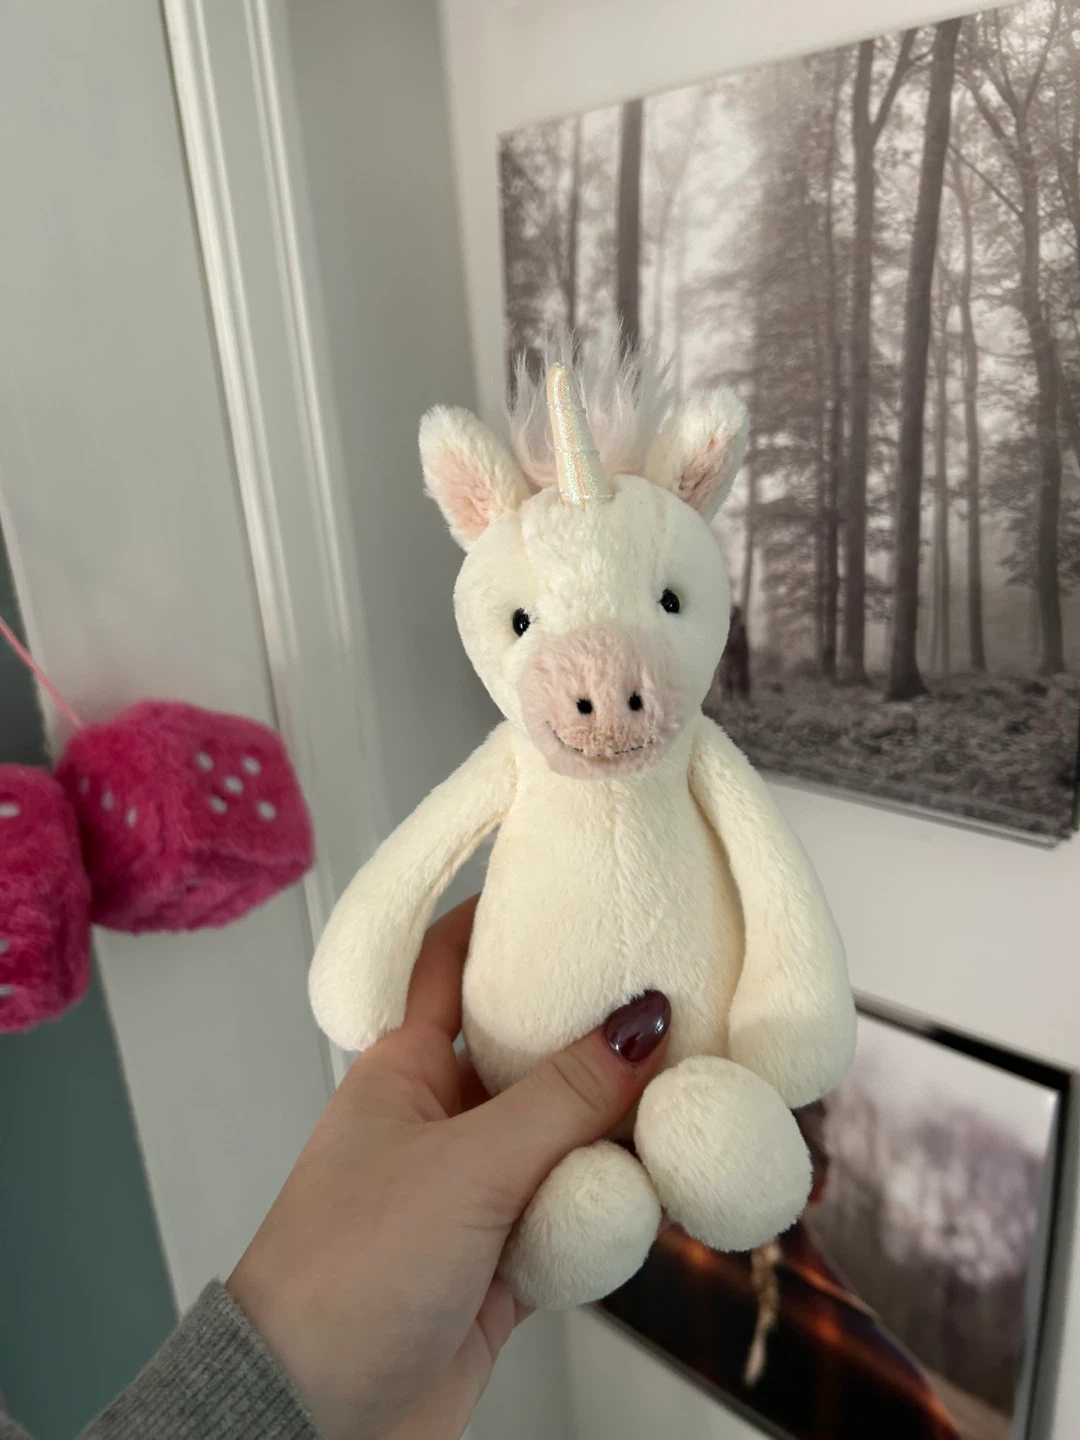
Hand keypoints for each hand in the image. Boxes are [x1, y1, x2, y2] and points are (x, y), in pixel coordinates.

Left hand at [228, 897, 670, 1439]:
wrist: (313, 1425)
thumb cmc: (342, 1278)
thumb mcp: (464, 1167)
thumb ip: (561, 1098)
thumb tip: (644, 1022)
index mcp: (404, 1069)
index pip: (453, 961)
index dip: (504, 915)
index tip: (567, 876)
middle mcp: (443, 1120)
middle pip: (533, 1051)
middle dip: (597, 1029)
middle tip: (675, 993)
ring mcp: (477, 1193)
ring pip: (569, 1135)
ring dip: (622, 1128)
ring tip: (694, 1093)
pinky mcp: (507, 1263)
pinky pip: (581, 1216)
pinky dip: (620, 1208)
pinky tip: (663, 1192)